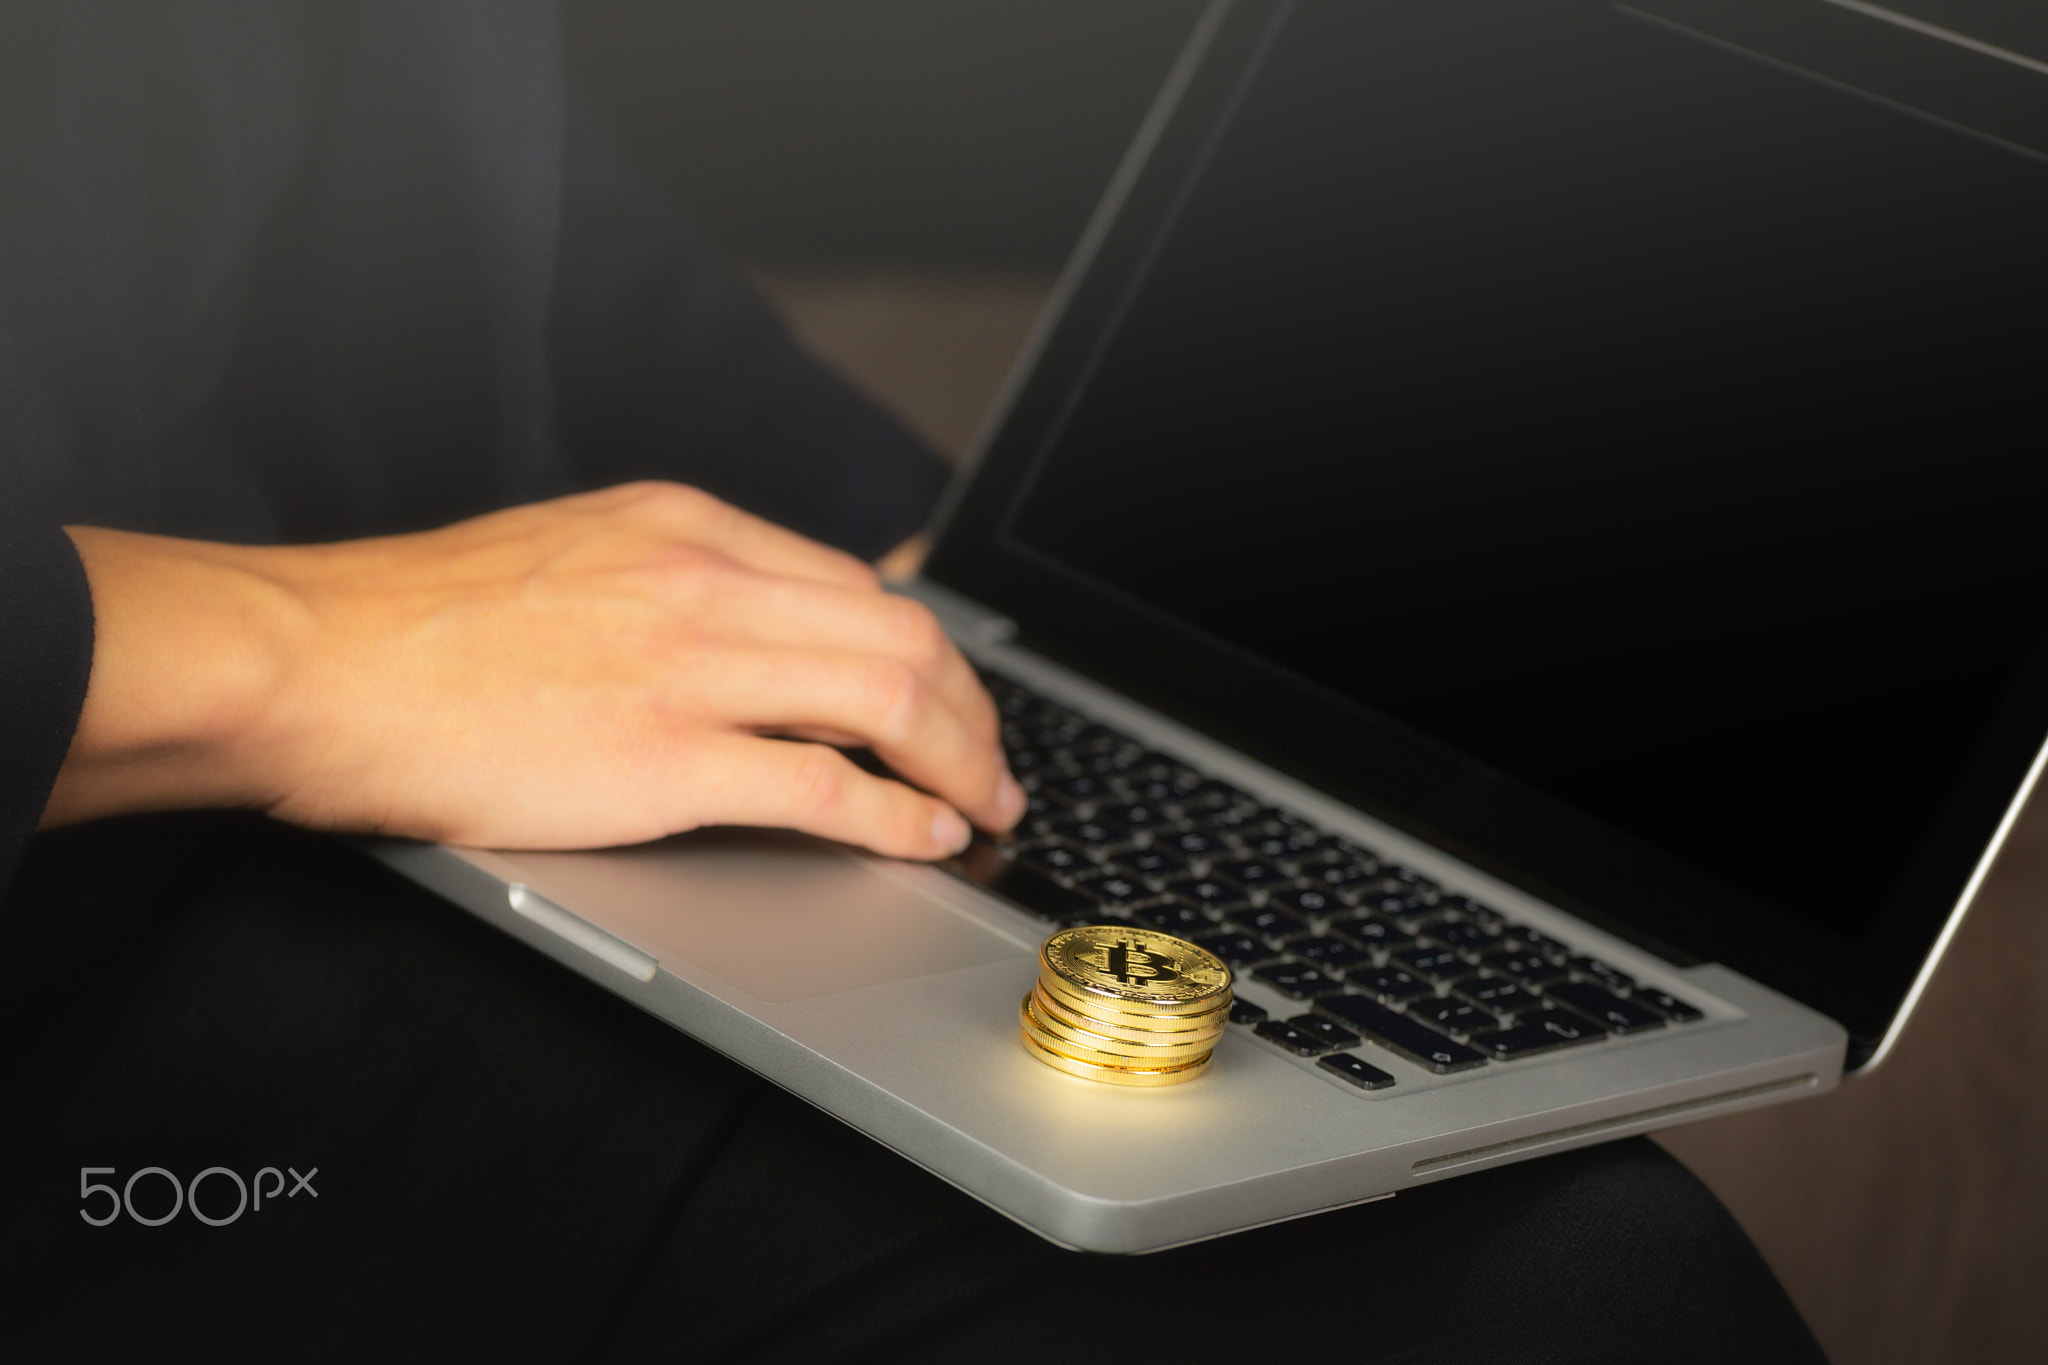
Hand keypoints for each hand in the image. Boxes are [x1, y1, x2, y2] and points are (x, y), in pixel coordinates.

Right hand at [47, 482, 1023, 857]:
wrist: (311, 663)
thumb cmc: (415, 626)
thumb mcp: (570, 558)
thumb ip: (671, 585)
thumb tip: (753, 637)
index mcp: (684, 525)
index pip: (857, 585)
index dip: (929, 654)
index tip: (954, 700)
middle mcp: (705, 580)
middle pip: (902, 636)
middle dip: (972, 710)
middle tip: (994, 765)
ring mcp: (690, 665)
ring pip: (889, 700)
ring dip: (960, 762)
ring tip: (983, 805)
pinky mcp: (663, 757)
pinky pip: (826, 786)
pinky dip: (897, 816)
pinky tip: (922, 836)